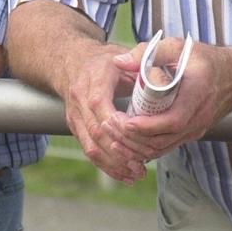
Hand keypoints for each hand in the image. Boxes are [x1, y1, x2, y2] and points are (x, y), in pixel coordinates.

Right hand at [59, 43, 149, 183]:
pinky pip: (88, 150)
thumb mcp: (122, 56)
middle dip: (120, 152)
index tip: (139, 137)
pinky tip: (124, 175)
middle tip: (143, 165)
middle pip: (96, 132)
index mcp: (93, 80)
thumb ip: (140, 64)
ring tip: (137, 174)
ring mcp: (75, 115)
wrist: (72, 61)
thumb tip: (159, 77)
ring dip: (114, 164)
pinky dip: (106, 165)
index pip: (101, 105)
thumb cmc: (103, 60)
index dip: (119, 125)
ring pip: (91, 146)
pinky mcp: (75, 127)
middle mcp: (79, 99)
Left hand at [106, 40, 231, 163]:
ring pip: (164, 148)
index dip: (147, 125)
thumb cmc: (203, 59)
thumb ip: (149, 52)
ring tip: (112, 136)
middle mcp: (198, 115)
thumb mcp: (178, 46)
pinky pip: (167, 147)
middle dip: (133, 138)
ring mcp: (196, 128)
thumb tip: (119, 62)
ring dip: (136, 147)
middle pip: (164, 139)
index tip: (124, 122)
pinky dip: (146, 149)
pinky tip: (127, 143)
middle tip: (109, 128)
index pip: (173, 119)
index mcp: (197, 92)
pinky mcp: (191, 133)